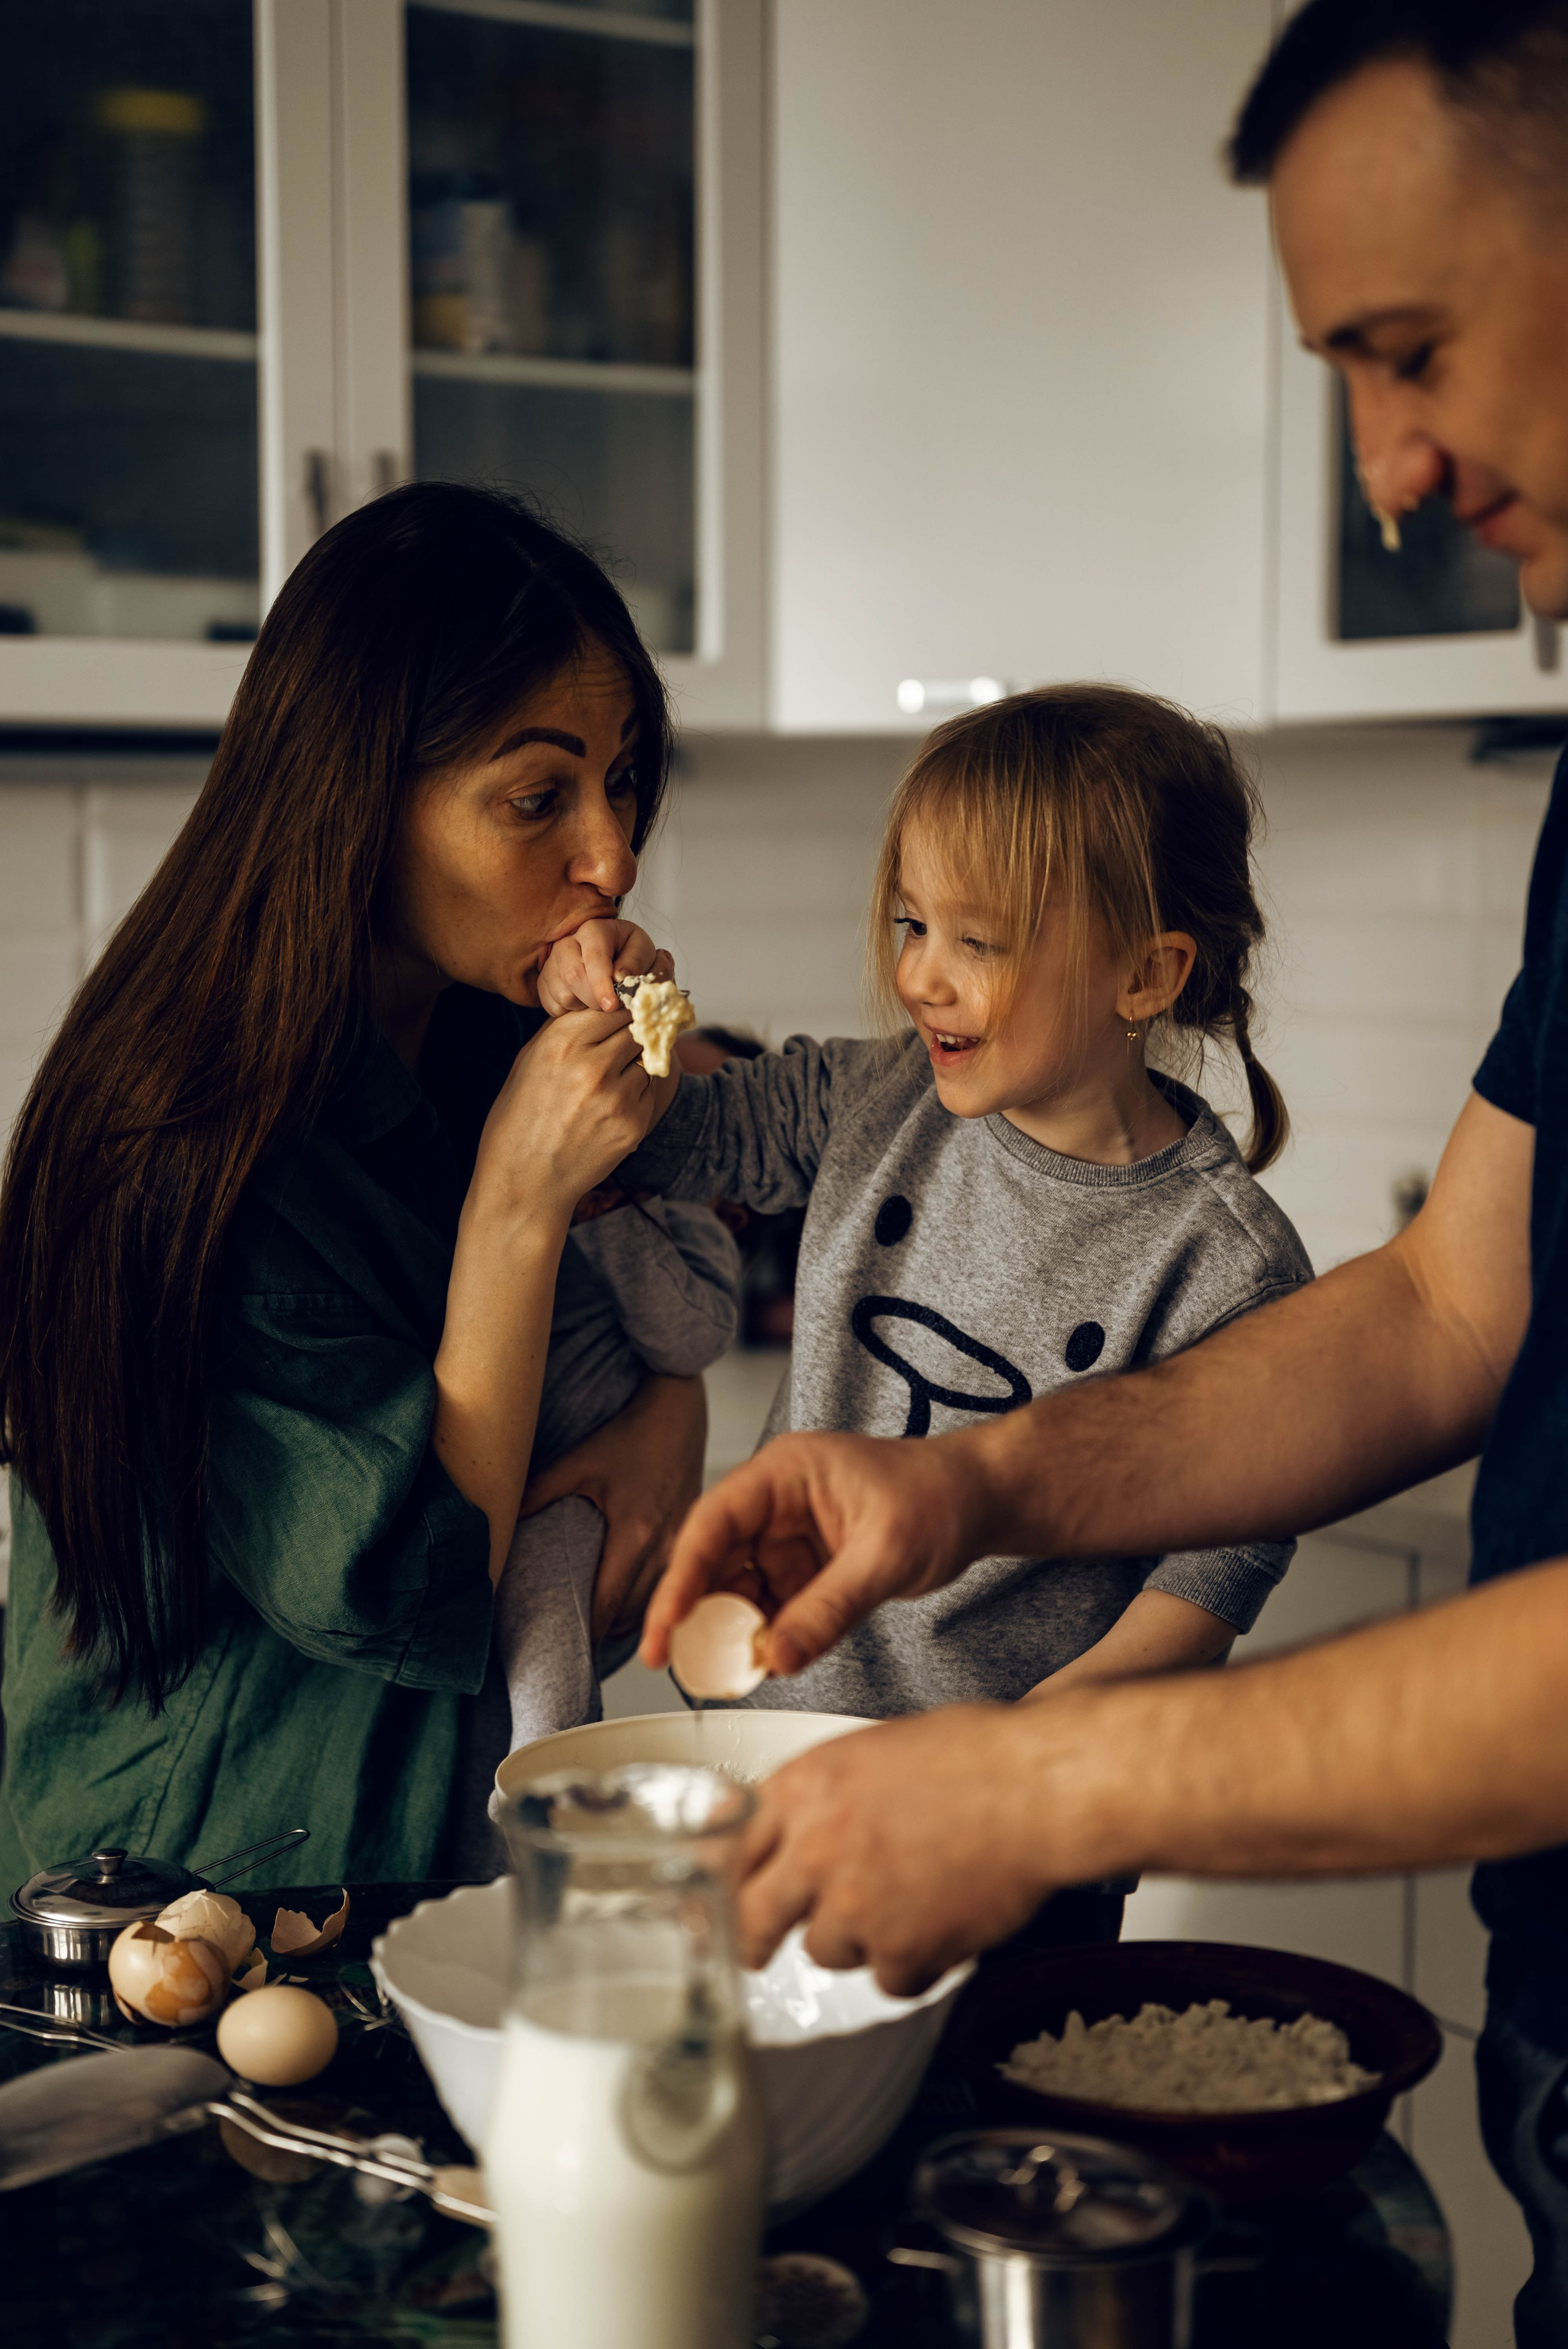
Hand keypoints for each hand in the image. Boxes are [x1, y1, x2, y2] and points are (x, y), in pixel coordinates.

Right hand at [474, 1004, 657, 1225]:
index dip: (620, 1009)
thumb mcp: (529, 1062)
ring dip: (635, 1065)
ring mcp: (616, 1097)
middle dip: (632, 1033)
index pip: (614, 1005)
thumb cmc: (519, 1120)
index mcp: (561, 1042)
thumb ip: (565, 1030)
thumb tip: (602, 1003)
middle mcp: (592, 1065)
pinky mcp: (632, 1125)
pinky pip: (648, 1092)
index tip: (623, 1013)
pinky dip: (636, 1095)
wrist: (524, 1183)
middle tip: (622, 1045)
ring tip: (607, 1084)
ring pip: (646, 1060)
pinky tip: (608, 1109)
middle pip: (637, 1029)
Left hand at [521, 1373, 706, 1641]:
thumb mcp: (580, 1460)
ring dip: (628, 1622)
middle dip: (604, 1634)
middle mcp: (664, 1547)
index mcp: (635, 1531)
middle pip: (634, 1616)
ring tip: (596, 1634)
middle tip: (574, 1650)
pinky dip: (648, 1604)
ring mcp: (683, 1547)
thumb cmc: (631, 1434)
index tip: (564, 1651)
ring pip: (655, 1606)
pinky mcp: (691, 1542)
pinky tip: (629, 1606)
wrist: (678, 1410)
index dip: (587, 1633)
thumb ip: (540, 1491)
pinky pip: (669, 1588)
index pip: (608, 1603)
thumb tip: (499, 1523)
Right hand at [538, 918, 673, 1016]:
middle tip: (610, 1008)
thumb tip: (619, 977)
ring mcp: (552, 962)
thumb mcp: (641, 950)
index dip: (602, 984)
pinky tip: (583, 1002)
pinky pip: (551, 1004)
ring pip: (562, 993)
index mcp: (594, 930)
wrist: (611, 954)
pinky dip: (569, 1011)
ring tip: (598, 999)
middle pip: (573, 976)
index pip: (593, 958)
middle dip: (594, 999)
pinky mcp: (544, 980)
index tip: (611, 1006)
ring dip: (583, 1005)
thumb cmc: (628, 951)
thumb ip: (635, 962)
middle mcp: (567, 943)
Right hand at [640, 1427, 994, 1678]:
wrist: (980, 1501)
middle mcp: (775, 1502)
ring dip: (730, 1630)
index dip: (682, 1577)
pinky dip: (763, 1635)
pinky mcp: (804, 1567)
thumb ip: (831, 1608)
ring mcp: (787, 1536)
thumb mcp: (886, 1555)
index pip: (714, 1523)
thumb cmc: (940, 1498)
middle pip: (713, 1558)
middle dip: (697, 1612)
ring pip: (737, 1587)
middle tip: (680, 1663)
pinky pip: (769, 1604)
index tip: (666, 1626)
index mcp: (784, 1473)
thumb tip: (778, 1656)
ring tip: (727, 1671)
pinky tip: (763, 1662)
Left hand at [735, 1704, 1084, 1992]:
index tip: (732, 1895)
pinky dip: (914, 1963)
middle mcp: (815, 1849)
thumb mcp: (874, 1752)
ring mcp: (853, 1906)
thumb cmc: (976, 1757)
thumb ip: (823, 1797)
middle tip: (758, 1949)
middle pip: (753, 1915)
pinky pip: (888, 1979)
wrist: (1037, 1787)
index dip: (734, 1876)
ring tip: (909, 1900)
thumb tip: (799, 1835)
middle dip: (754, 1937)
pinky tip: (942, 1926)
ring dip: (858, 1938)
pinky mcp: (900, 1951)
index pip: (735, 1846)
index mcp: (804, 1787)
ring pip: (825, 1951)